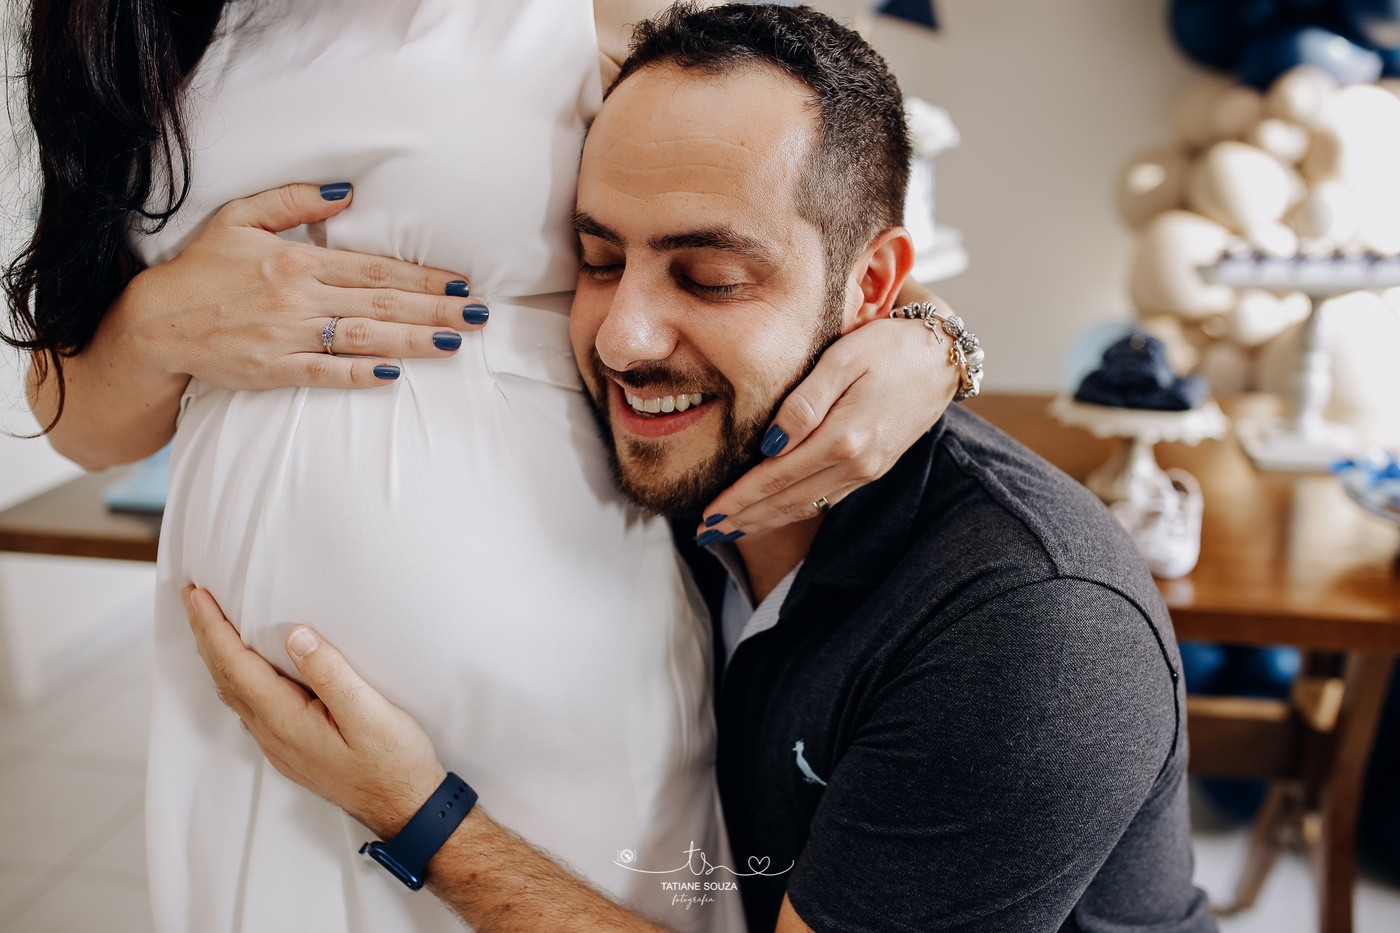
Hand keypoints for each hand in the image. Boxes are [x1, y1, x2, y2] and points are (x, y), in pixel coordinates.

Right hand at [129, 183, 485, 390]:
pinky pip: (324, 372)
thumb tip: (346, 191)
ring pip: (363, 336)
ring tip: (454, 343)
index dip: (422, 276)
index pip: (375, 268)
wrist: (154, 324)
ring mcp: (287, 335)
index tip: (461, 283)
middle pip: (382, 302)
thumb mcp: (240, 219)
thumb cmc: (202, 270)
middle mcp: (298, 297)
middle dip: (436, 308)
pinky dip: (358, 374)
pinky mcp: (273, 369)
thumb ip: (294, 201)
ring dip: (413, 340)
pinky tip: (393, 376)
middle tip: (479, 315)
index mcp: (297, 261)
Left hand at [182, 586, 445, 838]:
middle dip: (206, 636)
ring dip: (218, 656)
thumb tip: (296, 636)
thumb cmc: (392, 761)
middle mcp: (273, 734)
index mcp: (286, 720)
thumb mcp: (368, 713)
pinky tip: (245, 667)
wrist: (405, 807)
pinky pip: (251, 704)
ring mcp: (280, 744)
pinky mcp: (293, 747)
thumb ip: (330, 673)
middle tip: (192, 598)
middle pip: (226, 677)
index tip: (196, 596)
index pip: (235, 665)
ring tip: (211, 626)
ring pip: (235, 692)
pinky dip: (237, 675)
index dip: (213, 629)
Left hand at [697, 311, 958, 538]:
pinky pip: (825, 500)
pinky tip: (773, 514)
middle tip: (705, 533)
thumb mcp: (841, 359)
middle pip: (787, 501)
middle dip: (744, 520)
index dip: (739, 499)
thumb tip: (769, 444)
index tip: (708, 514)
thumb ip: (803, 403)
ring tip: (730, 531)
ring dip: (765, 522)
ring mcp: (866, 471)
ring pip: (805, 507)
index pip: (776, 477)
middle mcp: (855, 464)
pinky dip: (793, 512)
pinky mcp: (872, 469)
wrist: (942, 357)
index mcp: (842, 438)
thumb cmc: (888, 346)